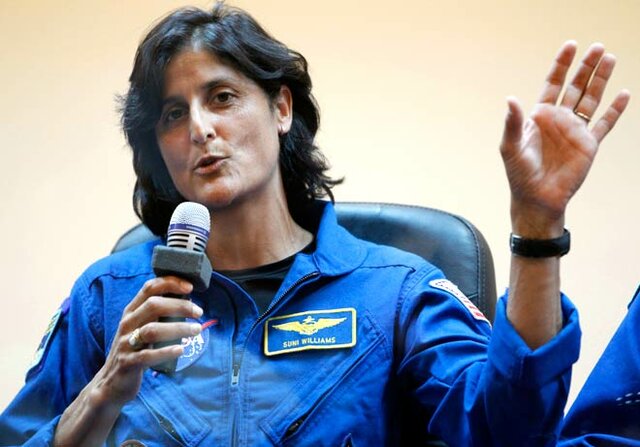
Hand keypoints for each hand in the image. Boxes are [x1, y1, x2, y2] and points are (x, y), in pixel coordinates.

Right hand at [91, 277, 201, 406]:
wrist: (111, 382)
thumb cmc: (135, 350)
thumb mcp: (141, 327)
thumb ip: (157, 315)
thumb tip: (188, 303)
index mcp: (131, 311)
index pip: (149, 288)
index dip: (170, 283)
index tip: (190, 287)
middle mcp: (127, 324)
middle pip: (153, 306)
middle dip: (179, 306)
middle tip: (198, 312)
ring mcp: (126, 343)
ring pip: (152, 330)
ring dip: (178, 328)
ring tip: (197, 329)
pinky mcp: (127, 363)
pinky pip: (147, 356)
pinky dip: (165, 352)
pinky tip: (180, 350)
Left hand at [500, 41, 629, 236]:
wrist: (537, 198)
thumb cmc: (519, 174)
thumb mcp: (510, 147)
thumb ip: (512, 123)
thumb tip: (510, 99)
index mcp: (539, 116)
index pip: (552, 84)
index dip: (561, 65)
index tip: (571, 46)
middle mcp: (559, 120)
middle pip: (575, 86)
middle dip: (586, 67)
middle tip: (598, 47)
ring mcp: (575, 131)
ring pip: (592, 99)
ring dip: (601, 80)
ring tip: (610, 59)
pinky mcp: (589, 145)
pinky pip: (605, 124)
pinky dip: (615, 109)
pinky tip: (624, 94)